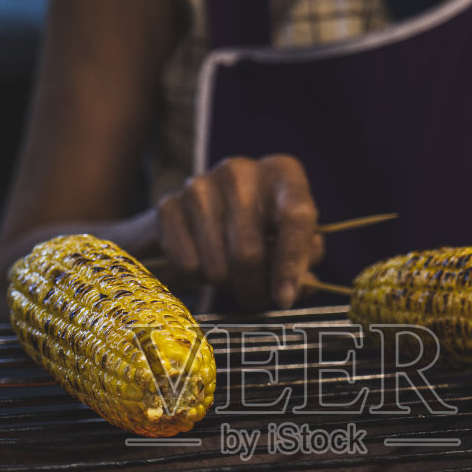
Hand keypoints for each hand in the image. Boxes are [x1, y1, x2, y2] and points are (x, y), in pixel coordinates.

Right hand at [155, 154, 323, 309]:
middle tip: (255, 299)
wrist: (200, 215)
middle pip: (249, 250)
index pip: (296, 217)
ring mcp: (200, 184)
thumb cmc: (260, 228)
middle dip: (253, 288)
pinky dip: (197, 278)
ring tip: (230, 277)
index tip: (284, 300)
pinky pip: (187, 263)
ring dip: (225, 285)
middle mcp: (241, 171)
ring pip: (217, 264)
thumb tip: (298, 289)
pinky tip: (203, 264)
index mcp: (283, 173)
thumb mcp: (290, 239)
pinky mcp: (168, 205)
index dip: (291, 264)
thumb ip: (303, 263)